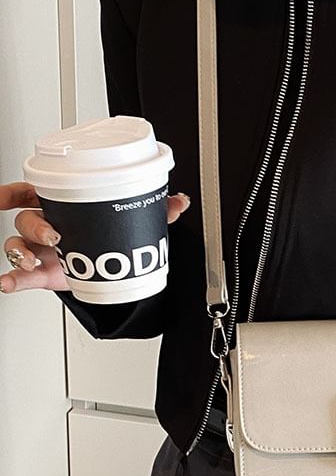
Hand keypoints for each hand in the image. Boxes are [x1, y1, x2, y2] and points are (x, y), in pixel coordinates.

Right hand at [0, 181, 190, 293]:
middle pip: (26, 220)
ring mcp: (44, 251)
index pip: (30, 193)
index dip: (13, 193)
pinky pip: (22, 276)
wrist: (112, 271)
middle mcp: (47, 226)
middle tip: (53, 234)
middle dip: (33, 225)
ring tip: (30, 260)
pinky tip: (7, 283)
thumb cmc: (110, 238)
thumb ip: (155, 212)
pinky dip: (12, 279)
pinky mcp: (46, 275)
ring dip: (19, 252)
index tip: (5, 196)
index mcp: (61, 208)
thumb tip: (179, 202)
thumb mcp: (132, 223)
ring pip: (19, 246)